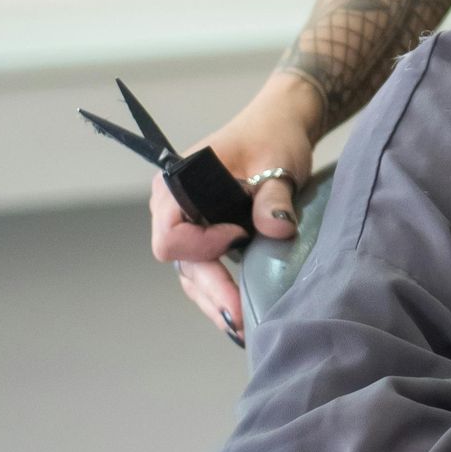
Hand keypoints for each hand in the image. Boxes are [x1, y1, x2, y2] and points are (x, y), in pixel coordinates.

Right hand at [148, 73, 318, 340]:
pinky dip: (219, 289)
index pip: (171, 234)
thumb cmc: (274, 136)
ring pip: (190, 273)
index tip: (239, 235)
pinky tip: (240, 311)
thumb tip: (276, 229)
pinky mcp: (202, 234)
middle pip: (181, 262)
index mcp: (177, 183)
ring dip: (214, 299)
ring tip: (242, 327)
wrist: (279, 124)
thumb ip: (274, 198)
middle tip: (241, 320)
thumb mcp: (279, 162)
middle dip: (212, 291)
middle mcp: (171, 206)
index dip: (203, 244)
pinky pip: (203, 268)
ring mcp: (185, 222)